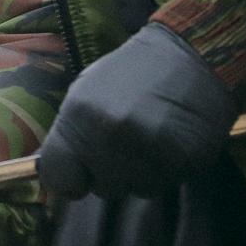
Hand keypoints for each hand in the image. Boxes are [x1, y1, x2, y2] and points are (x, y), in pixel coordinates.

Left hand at [38, 24, 235, 200]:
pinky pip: (168, 183)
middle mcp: (111, 134)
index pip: (59, 179)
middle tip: (127, 141)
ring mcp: (149, 148)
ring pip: (136, 190)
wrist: (189, 55)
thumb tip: (56, 175)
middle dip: (111, 173)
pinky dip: (170, 169)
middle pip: (102, 189)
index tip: (82, 170)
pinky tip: (172, 141)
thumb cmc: (131, 74)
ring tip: (151, 138)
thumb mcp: (84, 94)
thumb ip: (70, 136)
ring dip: (142, 173)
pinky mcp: (185, 158)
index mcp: (79, 116)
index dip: (71, 177)